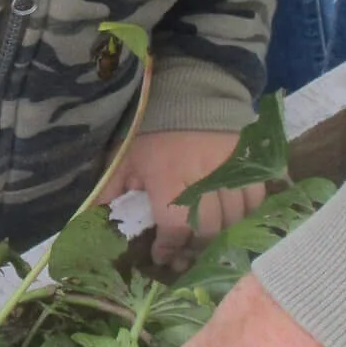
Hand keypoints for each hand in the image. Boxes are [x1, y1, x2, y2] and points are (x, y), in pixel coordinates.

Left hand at [105, 128, 267, 265]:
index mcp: (170, 175)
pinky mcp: (252, 164)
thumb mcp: (126, 156)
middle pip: (209, 230)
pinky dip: (245, 217)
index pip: (175, 227)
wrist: (190, 90)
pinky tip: (231, 222)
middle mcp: (205, 176)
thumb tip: (89, 222)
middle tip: (184, 256)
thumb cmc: (152, 128)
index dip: (169, 248)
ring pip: (235, 220)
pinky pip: (256, 202)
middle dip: (195, 249)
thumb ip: (112, 190)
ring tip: (206, 242)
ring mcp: (233, 171)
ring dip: (221, 237)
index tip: (162, 256)